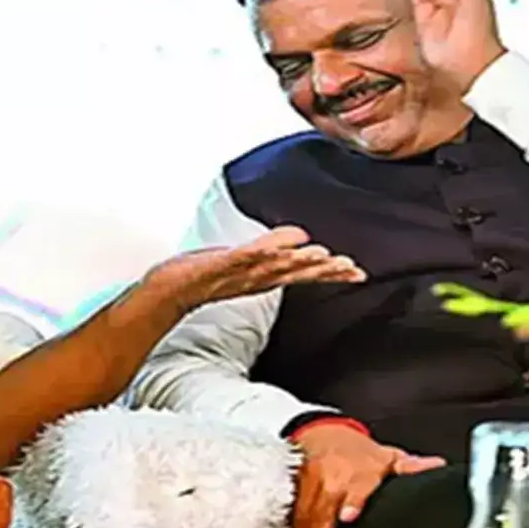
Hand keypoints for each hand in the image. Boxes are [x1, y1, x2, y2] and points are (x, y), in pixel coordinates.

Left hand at [141, 227, 363, 313]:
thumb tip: (301, 238)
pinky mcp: (218, 265)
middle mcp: (255, 277)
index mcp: (265, 276)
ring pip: (273, 266)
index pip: (303, 273)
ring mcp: (237, 272)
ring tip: (321, 256)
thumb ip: (275, 250)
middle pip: (295, 272)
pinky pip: (240, 258)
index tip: (356, 271)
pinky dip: (257, 253)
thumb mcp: (248, 260)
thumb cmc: (209, 275)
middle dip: (324, 270)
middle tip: (350, 268)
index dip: (330, 272)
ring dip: (297, 262)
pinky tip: (272, 248)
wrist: (172, 289)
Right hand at [290, 423, 445, 527]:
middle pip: (323, 509)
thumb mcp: (387, 456)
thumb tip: (435, 467)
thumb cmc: (356, 452)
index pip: (356, 486)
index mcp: (357, 471)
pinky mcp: (293, 490)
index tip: (348, 515)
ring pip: (304, 517)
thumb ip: (410, 467)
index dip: (352, 500)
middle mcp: (330, 478)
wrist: (322, 432)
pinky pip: (292, 516)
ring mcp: (309, 485)